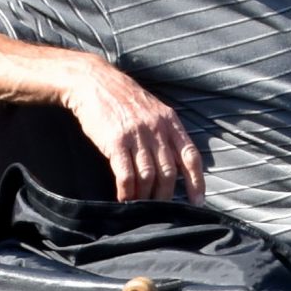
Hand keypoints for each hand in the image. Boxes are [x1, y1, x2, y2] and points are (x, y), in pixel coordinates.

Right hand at [66, 60, 206, 201]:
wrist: (93, 82)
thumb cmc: (123, 99)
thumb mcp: (153, 110)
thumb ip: (165, 133)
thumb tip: (174, 163)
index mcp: (170, 122)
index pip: (190, 156)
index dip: (196, 182)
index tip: (197, 202)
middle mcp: (157, 129)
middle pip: (169, 172)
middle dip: (165, 196)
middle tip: (159, 209)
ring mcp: (137, 136)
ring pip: (148, 176)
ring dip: (145, 196)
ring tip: (141, 206)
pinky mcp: (116, 142)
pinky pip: (126, 175)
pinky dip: (127, 192)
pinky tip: (124, 199)